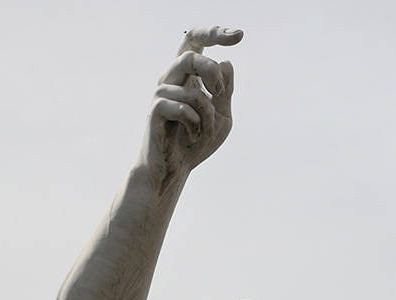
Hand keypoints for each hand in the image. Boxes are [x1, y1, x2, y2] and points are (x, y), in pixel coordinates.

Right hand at [142, 26, 242, 186]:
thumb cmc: (195, 142)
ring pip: (191, 88)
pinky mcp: (155, 110)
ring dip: (208, 113)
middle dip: (212, 73)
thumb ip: (224, 92)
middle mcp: (171, 79)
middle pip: (190, 54)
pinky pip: (183, 108)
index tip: (240, 36)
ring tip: (205, 129)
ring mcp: (160, 93)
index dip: (215, 33)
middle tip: (219, 95)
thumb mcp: (221, 117)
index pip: (194, 40)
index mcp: (187, 76)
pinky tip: (192, 136)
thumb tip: (226, 62)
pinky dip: (196, 125)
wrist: (173, 169)